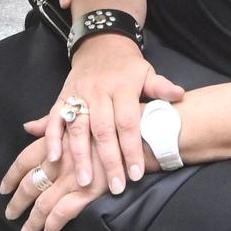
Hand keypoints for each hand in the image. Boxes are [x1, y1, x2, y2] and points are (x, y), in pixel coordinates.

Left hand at [0, 134, 153, 230]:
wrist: (147, 129)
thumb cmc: (117, 119)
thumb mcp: (83, 114)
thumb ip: (54, 122)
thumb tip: (29, 126)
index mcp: (58, 138)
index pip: (25, 159)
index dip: (12, 176)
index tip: (4, 188)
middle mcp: (61, 158)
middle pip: (30, 184)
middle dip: (18, 202)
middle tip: (10, 214)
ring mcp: (74, 175)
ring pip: (43, 202)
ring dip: (33, 220)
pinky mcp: (90, 190)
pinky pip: (64, 212)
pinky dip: (53, 224)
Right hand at [30, 35, 184, 194]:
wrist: (100, 44)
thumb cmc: (128, 67)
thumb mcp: (146, 72)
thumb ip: (161, 86)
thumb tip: (179, 95)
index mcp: (122, 87)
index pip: (128, 122)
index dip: (132, 148)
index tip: (137, 174)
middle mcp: (98, 92)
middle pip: (103, 130)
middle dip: (109, 160)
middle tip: (116, 186)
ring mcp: (78, 94)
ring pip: (78, 128)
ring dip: (80, 156)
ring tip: (85, 181)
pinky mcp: (61, 97)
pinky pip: (55, 119)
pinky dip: (51, 138)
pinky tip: (54, 158)